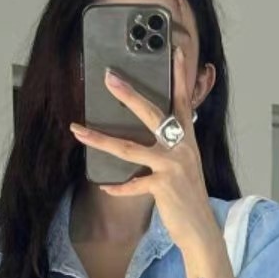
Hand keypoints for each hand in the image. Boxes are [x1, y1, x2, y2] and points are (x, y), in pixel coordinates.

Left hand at [69, 44, 217, 254]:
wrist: (200, 227)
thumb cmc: (187, 194)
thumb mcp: (184, 162)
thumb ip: (172, 143)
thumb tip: (160, 128)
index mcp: (186, 137)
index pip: (183, 99)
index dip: (180, 75)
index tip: (177, 50)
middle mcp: (181, 146)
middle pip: (152, 114)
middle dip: (128, 94)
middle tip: (108, 77)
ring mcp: (172, 165)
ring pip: (130, 148)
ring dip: (99, 140)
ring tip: (77, 130)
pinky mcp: (163, 186)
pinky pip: (133, 184)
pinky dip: (118, 187)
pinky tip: (105, 186)